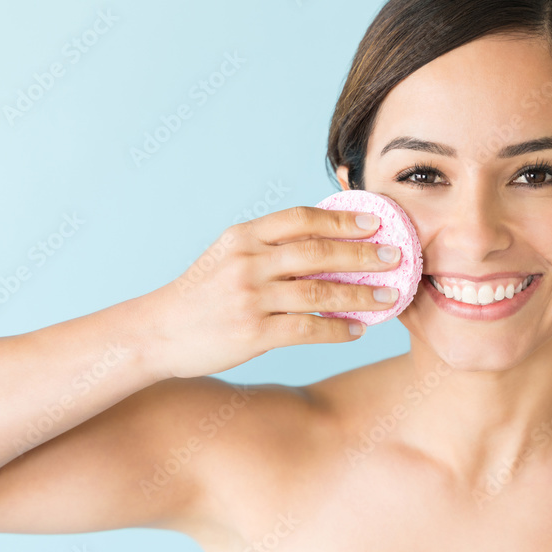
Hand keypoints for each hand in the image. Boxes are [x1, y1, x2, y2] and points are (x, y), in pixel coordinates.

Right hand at [138, 206, 402, 378]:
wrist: (156, 332)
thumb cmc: (200, 295)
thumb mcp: (226, 257)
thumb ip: (266, 247)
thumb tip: (324, 242)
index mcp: (242, 237)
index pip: (299, 219)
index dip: (341, 219)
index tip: (375, 222)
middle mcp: (246, 262)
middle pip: (316, 252)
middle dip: (362, 254)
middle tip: (395, 257)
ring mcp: (249, 297)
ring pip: (318, 290)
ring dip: (360, 294)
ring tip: (388, 296)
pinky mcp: (252, 332)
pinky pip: (307, 327)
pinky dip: (337, 328)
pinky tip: (357, 330)